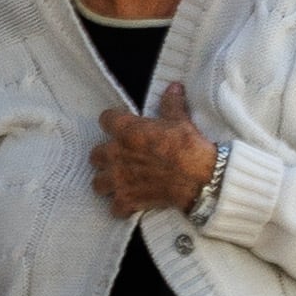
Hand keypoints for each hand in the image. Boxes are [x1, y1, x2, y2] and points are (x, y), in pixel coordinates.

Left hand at [93, 80, 221, 220]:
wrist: (200, 177)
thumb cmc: (188, 147)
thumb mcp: (181, 120)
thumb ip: (171, 103)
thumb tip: (173, 87)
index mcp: (127, 131)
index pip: (105, 119)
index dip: (114, 121)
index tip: (121, 125)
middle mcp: (117, 155)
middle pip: (95, 155)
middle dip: (105, 157)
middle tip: (120, 158)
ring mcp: (120, 180)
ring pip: (98, 183)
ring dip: (107, 182)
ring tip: (119, 182)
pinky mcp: (128, 200)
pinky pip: (115, 208)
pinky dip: (121, 207)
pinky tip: (130, 203)